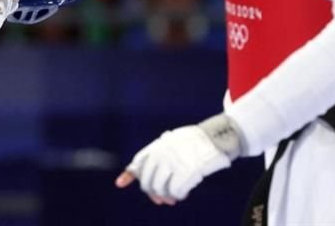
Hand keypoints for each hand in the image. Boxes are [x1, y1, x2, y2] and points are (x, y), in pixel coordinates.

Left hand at [115, 116, 239, 203]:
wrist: (215, 137)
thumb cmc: (196, 142)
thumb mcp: (173, 141)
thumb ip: (161, 154)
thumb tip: (150, 176)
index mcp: (158, 146)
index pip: (139, 162)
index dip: (129, 174)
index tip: (119, 184)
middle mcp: (162, 154)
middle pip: (147, 181)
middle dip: (152, 192)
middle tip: (160, 198)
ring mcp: (173, 164)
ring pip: (159, 189)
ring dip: (166, 195)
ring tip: (173, 197)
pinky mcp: (185, 173)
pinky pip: (175, 192)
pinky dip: (178, 195)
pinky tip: (182, 194)